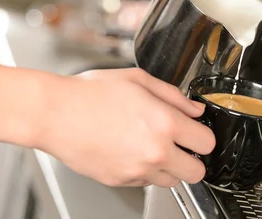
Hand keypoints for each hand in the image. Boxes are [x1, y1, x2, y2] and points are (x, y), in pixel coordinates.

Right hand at [36, 68, 215, 187]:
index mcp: (164, 123)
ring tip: (150, 146)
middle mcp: (155, 151)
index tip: (195, 131)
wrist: (54, 114)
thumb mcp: (137, 79)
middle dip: (192, 157)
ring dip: (169, 166)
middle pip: (197, 172)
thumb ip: (172, 95)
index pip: (207, 142)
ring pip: (172, 181)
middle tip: (179, 144)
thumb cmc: (89, 93)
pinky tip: (129, 149)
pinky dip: (144, 170)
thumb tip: (193, 109)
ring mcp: (137, 170)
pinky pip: (145, 182)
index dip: (202, 134)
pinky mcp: (120, 181)